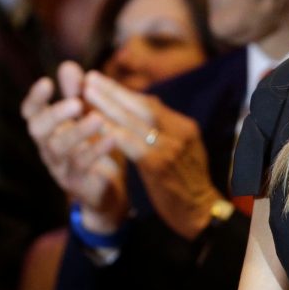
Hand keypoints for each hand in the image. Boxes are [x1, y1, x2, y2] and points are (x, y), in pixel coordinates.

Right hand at [21, 62, 128, 231]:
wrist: (108, 192)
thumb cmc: (95, 150)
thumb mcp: (88, 119)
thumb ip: (77, 95)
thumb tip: (68, 64)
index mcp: (49, 131)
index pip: (31, 113)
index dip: (35, 98)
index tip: (46, 82)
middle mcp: (49, 148)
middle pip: (38, 130)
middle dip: (54, 114)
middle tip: (75, 103)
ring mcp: (60, 167)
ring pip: (59, 148)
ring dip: (77, 132)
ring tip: (97, 119)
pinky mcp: (76, 183)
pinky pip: (82, 166)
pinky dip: (96, 150)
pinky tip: (111, 138)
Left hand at [82, 71, 231, 238]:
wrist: (202, 212)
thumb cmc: (189, 185)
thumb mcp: (185, 152)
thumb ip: (168, 132)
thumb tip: (150, 109)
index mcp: (184, 128)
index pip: (151, 104)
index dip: (124, 93)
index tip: (103, 83)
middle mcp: (180, 132)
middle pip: (142, 105)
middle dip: (114, 91)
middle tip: (90, 77)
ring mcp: (170, 147)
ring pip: (134, 120)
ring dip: (108, 105)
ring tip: (86, 92)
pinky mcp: (159, 164)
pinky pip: (130, 143)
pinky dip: (112, 130)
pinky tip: (95, 123)